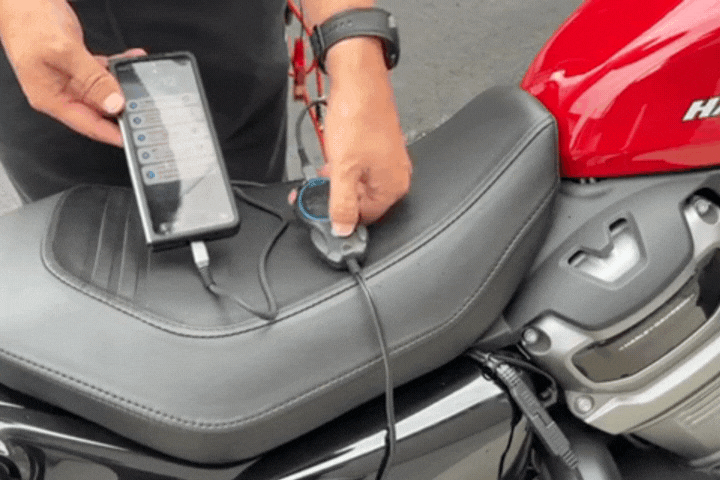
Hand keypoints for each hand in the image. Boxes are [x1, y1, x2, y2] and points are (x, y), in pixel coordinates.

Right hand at [0, 0, 144, 146]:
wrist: (22, 0)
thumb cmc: (28, 22)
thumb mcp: (63, 53)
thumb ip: (92, 79)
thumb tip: (113, 102)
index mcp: (51, 97)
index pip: (87, 124)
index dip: (112, 135)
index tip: (134, 139)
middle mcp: (61, 91)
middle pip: (98, 110)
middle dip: (123, 109)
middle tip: (146, 110)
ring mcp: (70, 78)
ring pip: (104, 90)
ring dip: (124, 85)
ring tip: (142, 80)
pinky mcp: (78, 64)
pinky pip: (103, 72)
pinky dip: (118, 66)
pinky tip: (131, 59)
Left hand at [323, 38, 411, 235]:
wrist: (358, 79)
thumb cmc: (357, 116)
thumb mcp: (343, 169)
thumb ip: (342, 204)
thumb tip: (343, 228)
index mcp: (393, 186)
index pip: (368, 219)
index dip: (342, 219)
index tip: (322, 214)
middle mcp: (396, 175)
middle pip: (365, 203)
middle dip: (338, 200)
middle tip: (315, 193)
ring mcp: (389, 160)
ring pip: (361, 185)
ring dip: (339, 184)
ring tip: (320, 175)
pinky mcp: (379, 147)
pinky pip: (362, 168)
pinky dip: (345, 169)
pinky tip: (330, 161)